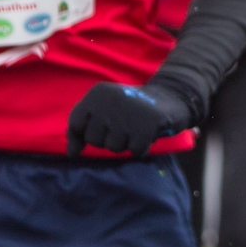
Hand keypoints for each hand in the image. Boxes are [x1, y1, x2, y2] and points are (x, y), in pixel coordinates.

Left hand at [66, 81, 192, 157]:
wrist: (172, 97)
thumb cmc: (132, 108)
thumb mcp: (105, 109)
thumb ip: (83, 127)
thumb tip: (73, 153)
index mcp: (98, 93)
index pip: (76, 123)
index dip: (84, 134)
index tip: (100, 131)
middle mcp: (110, 101)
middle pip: (94, 139)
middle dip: (108, 139)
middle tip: (124, 127)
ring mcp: (128, 114)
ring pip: (113, 147)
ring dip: (126, 143)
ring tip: (135, 129)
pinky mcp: (145, 126)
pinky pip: (135, 151)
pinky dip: (142, 148)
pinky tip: (147, 136)